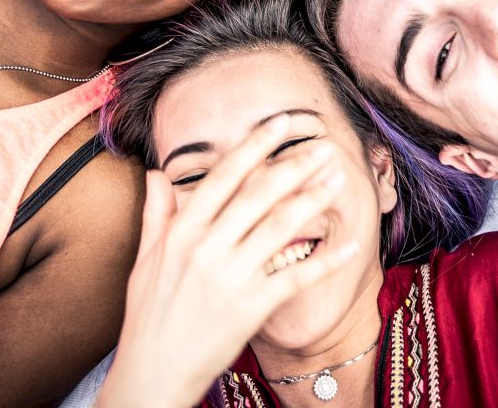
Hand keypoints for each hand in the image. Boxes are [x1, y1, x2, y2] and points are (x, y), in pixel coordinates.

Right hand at [96, 114, 355, 407]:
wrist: (153, 374)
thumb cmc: (149, 316)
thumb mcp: (145, 261)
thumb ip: (156, 214)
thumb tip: (157, 174)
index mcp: (182, 232)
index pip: (223, 176)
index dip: (255, 146)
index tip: (282, 123)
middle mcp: (206, 249)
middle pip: (259, 195)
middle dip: (296, 166)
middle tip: (324, 147)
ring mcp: (230, 278)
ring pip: (281, 228)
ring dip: (314, 200)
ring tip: (338, 180)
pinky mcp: (251, 308)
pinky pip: (297, 276)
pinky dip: (328, 260)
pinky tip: (353, 245)